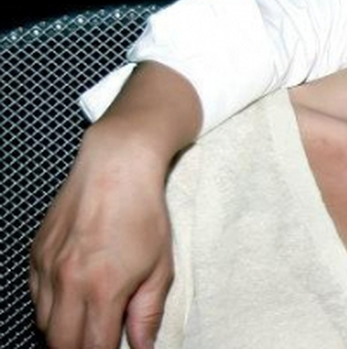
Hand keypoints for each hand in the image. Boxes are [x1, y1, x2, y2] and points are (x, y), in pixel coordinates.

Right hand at [29, 62, 201, 348]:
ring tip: (86, 325)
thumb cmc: (144, 212)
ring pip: (43, 321)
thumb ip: (147, 311)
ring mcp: (47, 268)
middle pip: (60, 342)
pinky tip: (71, 300)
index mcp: (103, 289)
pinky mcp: (36, 254)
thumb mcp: (160, 266)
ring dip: (62, 331)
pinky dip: (50, 306)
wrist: (116, 166)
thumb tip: (142, 345)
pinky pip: (35, 295)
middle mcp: (68, 282)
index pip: (93, 347)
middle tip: (97, 343)